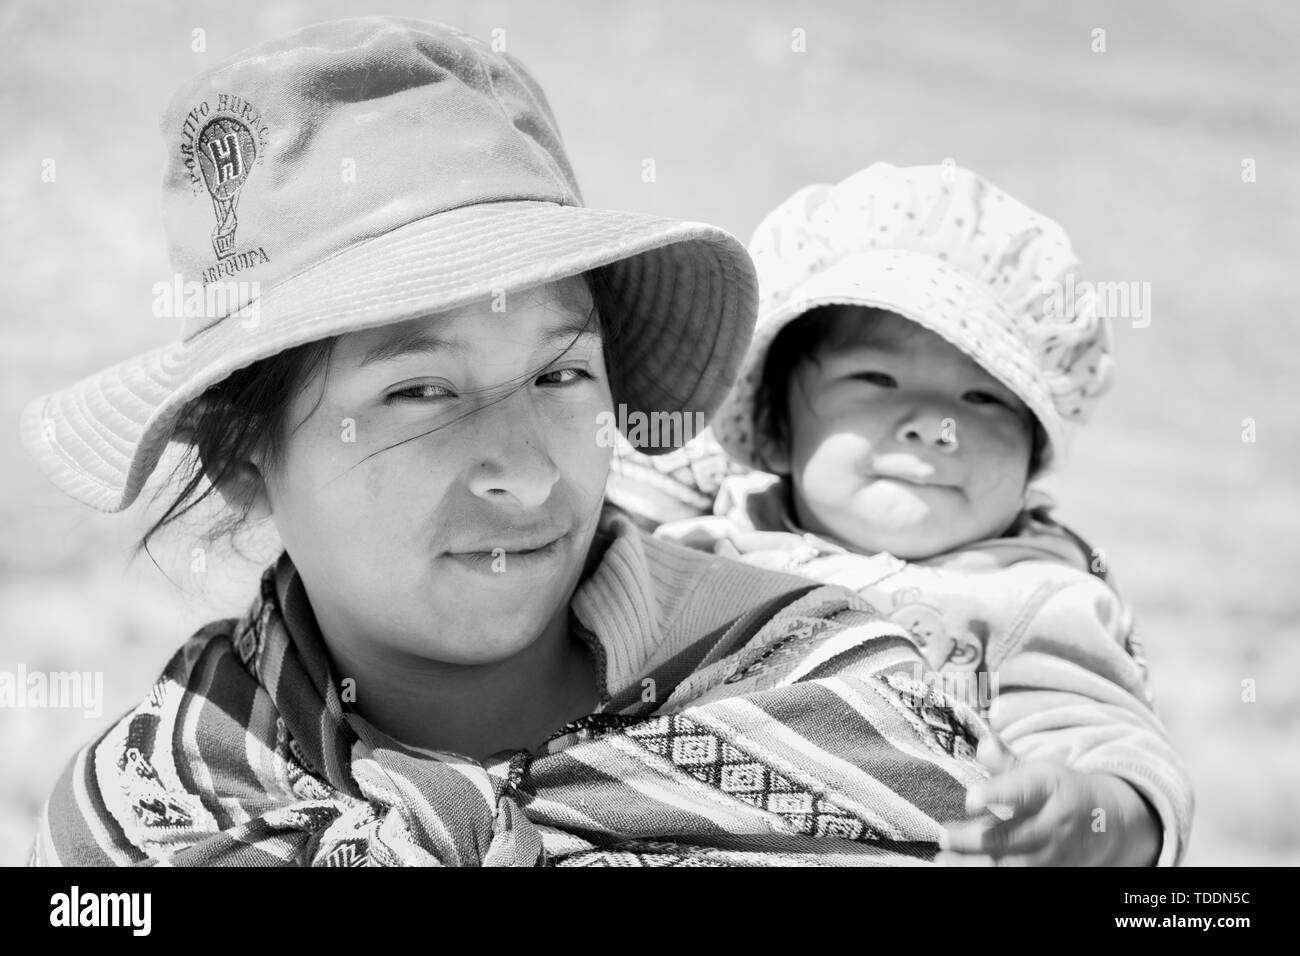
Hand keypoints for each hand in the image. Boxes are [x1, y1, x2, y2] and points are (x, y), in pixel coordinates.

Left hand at [937, 735, 1160, 865]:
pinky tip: (962, 869)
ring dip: (975, 865)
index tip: (969, 799)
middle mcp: (1054, 824)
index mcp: (1049, 788)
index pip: (1023, 791)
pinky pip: (1020, 876)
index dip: (996, 795)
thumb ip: (1007, 762)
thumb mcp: (1040, 771)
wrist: (1113, 824)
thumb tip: (983, 741)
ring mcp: (1056, 855)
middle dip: (974, 839)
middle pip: (1012, 835)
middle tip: (944, 836)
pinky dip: (990, 874)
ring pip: (1013, 865)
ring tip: (943, 860)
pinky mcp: (1055, 874)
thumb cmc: (1061, 792)